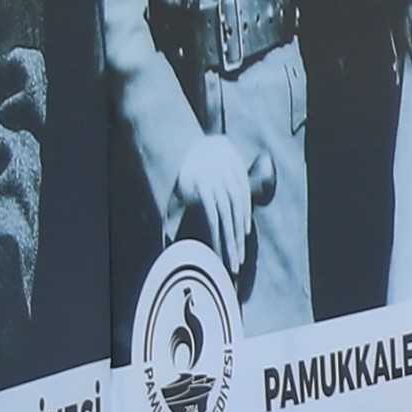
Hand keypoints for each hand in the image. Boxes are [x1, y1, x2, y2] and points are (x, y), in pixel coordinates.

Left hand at [168, 132, 257, 273]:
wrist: (204, 146)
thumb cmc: (186, 177)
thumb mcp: (177, 196)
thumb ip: (173, 219)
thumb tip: (166, 243)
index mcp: (201, 190)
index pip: (213, 221)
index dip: (217, 241)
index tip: (218, 259)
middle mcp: (218, 185)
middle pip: (227, 219)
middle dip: (231, 244)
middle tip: (234, 266)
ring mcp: (231, 179)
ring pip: (238, 210)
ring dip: (239, 234)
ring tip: (240, 254)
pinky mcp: (241, 176)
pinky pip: (245, 199)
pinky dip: (246, 216)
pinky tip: (244, 232)